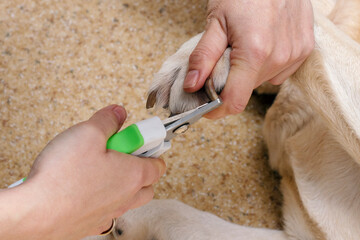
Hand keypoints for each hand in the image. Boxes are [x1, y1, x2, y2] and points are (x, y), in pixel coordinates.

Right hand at [1, 105, 165, 239]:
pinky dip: (104, 198)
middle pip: (147, 185)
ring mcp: (109, 213)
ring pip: (128, 199)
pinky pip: (107, 210)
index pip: (158, 164)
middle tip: (120, 153)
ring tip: (99, 169)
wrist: (34, 214)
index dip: (152, 149)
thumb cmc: (63, 176)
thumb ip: (108, 120)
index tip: (140, 139)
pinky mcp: (91, 224)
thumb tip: (118, 113)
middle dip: (140, 168)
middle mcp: (126, 198)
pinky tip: (84, 187)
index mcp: (133, 175)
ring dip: (121, 184)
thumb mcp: (88, 132)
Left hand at [183, 0, 314, 117]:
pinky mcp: (305, 50)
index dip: (216, 108)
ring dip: (247, 72)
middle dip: (229, 82)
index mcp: (254, 53)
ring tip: (244, 46)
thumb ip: (204, 57)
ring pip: (261, 81)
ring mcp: (295, 54)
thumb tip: (192, 86)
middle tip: (223, 59)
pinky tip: (262, 44)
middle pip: (245, 90)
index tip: (206, 106)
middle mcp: (279, 58)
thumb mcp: (216, 21)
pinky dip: (266, 64)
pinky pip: (278, 71)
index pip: (234, 101)